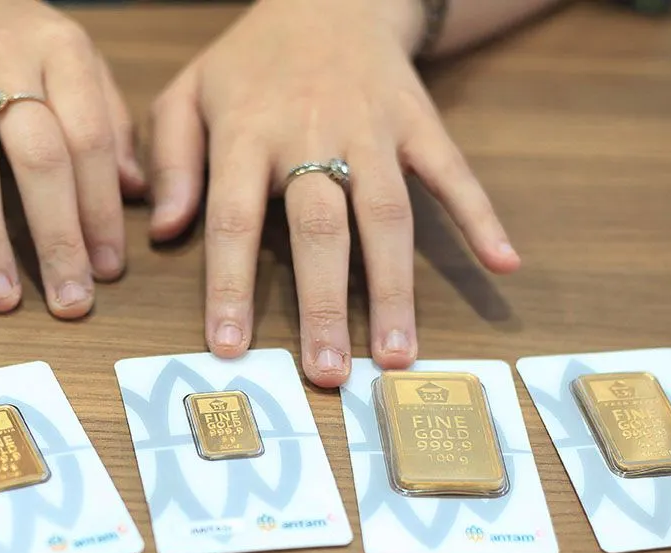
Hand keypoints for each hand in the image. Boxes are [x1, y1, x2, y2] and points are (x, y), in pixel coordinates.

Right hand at [0, 0, 144, 315]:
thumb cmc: (8, 40)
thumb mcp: (69, 57)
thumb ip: (106, 120)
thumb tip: (138, 194)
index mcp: (57, 50)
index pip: (89, 140)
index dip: (102, 211)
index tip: (110, 271)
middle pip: (37, 157)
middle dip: (58, 238)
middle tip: (70, 302)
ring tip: (0, 300)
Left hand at [148, 0, 520, 386]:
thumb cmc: (251, 62)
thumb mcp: (189, 92)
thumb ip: (172, 159)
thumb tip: (167, 232)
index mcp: (247, 131)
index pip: (235, 219)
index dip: (232, 286)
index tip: (230, 348)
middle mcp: (313, 132)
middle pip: (321, 229)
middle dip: (324, 305)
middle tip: (329, 373)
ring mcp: (374, 128)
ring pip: (387, 215)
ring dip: (394, 289)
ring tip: (398, 356)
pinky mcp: (421, 122)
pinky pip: (454, 173)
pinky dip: (481, 216)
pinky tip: (503, 265)